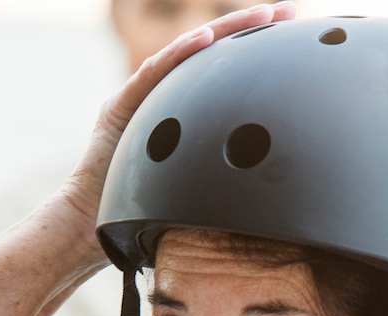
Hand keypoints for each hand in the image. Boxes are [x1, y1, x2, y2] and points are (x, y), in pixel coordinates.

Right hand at [60, 2, 296, 257]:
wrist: (93, 223)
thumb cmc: (143, 213)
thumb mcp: (197, 189)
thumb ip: (223, 173)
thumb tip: (270, 184)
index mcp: (183, 115)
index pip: (225, 77)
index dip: (257, 57)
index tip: (294, 42)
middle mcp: (163, 99)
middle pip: (212, 56)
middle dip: (251, 30)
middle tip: (289, 12)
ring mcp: (140, 99)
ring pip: (186, 56)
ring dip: (224, 32)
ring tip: (261, 15)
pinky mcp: (119, 107)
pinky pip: (153, 76)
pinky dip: (179, 55)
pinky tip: (206, 39)